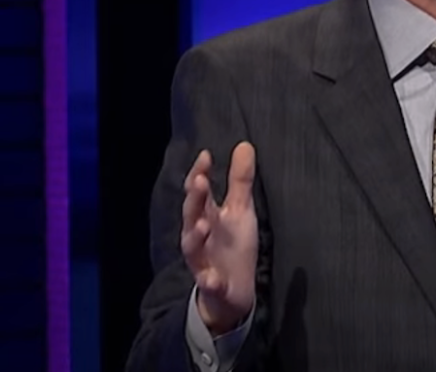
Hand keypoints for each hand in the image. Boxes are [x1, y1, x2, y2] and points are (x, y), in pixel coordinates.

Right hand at [181, 142, 258, 334]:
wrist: (231, 292)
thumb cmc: (233, 246)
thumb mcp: (240, 210)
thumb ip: (240, 180)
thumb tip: (244, 144)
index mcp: (207, 216)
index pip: (199, 192)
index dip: (200, 174)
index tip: (206, 156)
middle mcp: (200, 237)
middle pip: (191, 216)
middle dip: (194, 200)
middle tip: (199, 181)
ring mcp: (203, 262)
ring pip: (192, 248)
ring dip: (195, 236)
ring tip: (202, 224)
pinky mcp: (212, 286)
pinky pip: (208, 284)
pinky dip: (209, 281)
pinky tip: (211, 278)